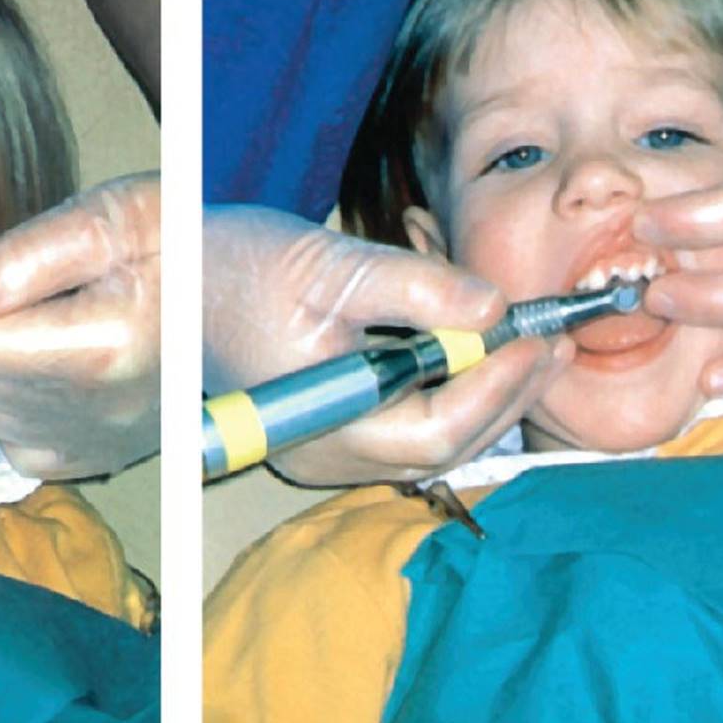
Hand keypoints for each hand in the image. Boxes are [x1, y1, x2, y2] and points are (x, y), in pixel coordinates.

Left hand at [0, 174, 158, 478]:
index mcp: (90, 349)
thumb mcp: (122, 212)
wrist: (252, 312)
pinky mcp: (81, 462)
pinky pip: (7, 425)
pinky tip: (52, 354)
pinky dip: (7, 390)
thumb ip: (32, 255)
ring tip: (45, 312)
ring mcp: (82, 447)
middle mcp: (82, 412)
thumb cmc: (187, 241)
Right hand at [202, 205, 567, 485]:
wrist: (169, 283)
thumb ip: (415, 288)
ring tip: (529, 346)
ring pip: (431, 444)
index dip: (498, 386)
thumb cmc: (233, 271)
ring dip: (484, 397)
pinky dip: (449, 394)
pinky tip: (474, 353)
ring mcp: (326, 449)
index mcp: (324, 425)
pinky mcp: (328, 430)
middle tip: (554, 344)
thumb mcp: (330, 267)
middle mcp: (326, 455)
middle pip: (444, 448)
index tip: (539, 337)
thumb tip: (493, 306)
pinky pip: (407, 428)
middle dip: (505, 396)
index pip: (437, 430)